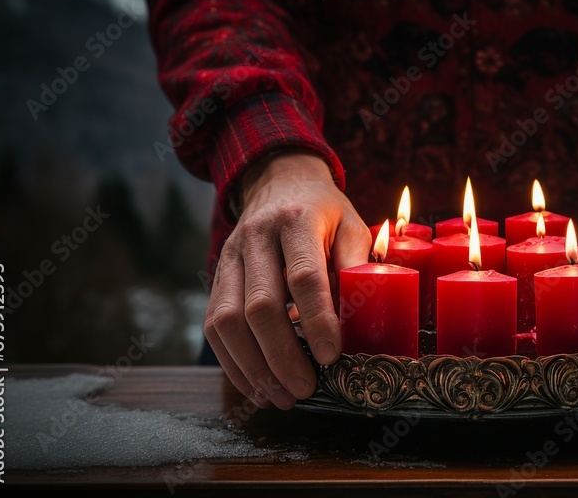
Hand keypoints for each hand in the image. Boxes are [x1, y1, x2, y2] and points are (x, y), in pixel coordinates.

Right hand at [204, 151, 370, 408]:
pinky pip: (213, 324)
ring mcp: (230, 256)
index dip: (317, 320)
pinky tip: (256, 386)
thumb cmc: (324, 212)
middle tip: (306, 388)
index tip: (331, 357)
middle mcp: (256, 237)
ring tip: (282, 397)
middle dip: (283, 356)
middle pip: (260, 305)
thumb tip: (363, 319)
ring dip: (254, 367)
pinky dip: (232, 362)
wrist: (279, 181)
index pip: (304, 276)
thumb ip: (358, 266)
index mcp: (298, 220)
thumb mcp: (353, 225)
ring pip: (227, 320)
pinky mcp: (216, 276)